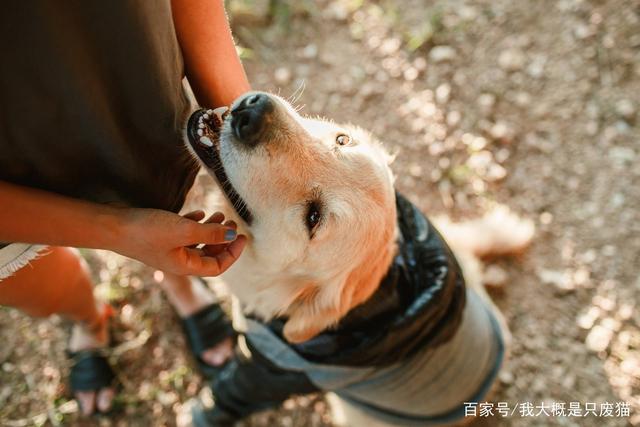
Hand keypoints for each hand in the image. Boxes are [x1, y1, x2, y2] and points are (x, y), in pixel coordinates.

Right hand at [116, 208, 245, 275]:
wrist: (111, 226)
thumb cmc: (146, 230)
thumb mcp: (184, 230)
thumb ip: (210, 233)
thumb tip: (233, 234)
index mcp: (185, 266)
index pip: (217, 267)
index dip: (233, 253)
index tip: (242, 236)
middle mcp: (177, 261)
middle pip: (209, 255)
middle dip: (223, 240)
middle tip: (233, 222)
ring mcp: (167, 250)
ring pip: (197, 243)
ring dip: (210, 231)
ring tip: (219, 215)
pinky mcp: (158, 238)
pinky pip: (183, 235)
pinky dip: (194, 225)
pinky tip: (198, 213)